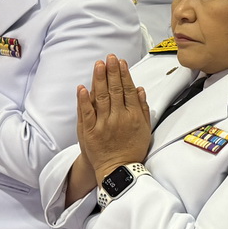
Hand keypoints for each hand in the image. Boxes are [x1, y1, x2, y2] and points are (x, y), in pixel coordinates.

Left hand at [76, 55, 151, 185]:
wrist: (118, 170)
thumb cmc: (132, 149)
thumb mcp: (144, 129)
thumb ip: (142, 109)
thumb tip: (140, 90)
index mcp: (133, 116)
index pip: (128, 90)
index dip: (124, 75)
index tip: (121, 62)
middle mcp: (119, 118)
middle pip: (115, 90)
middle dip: (112, 72)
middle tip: (109, 57)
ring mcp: (103, 125)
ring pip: (101, 97)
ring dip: (99, 79)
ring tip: (99, 65)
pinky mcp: (89, 132)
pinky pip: (86, 113)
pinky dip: (84, 99)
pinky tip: (83, 87)